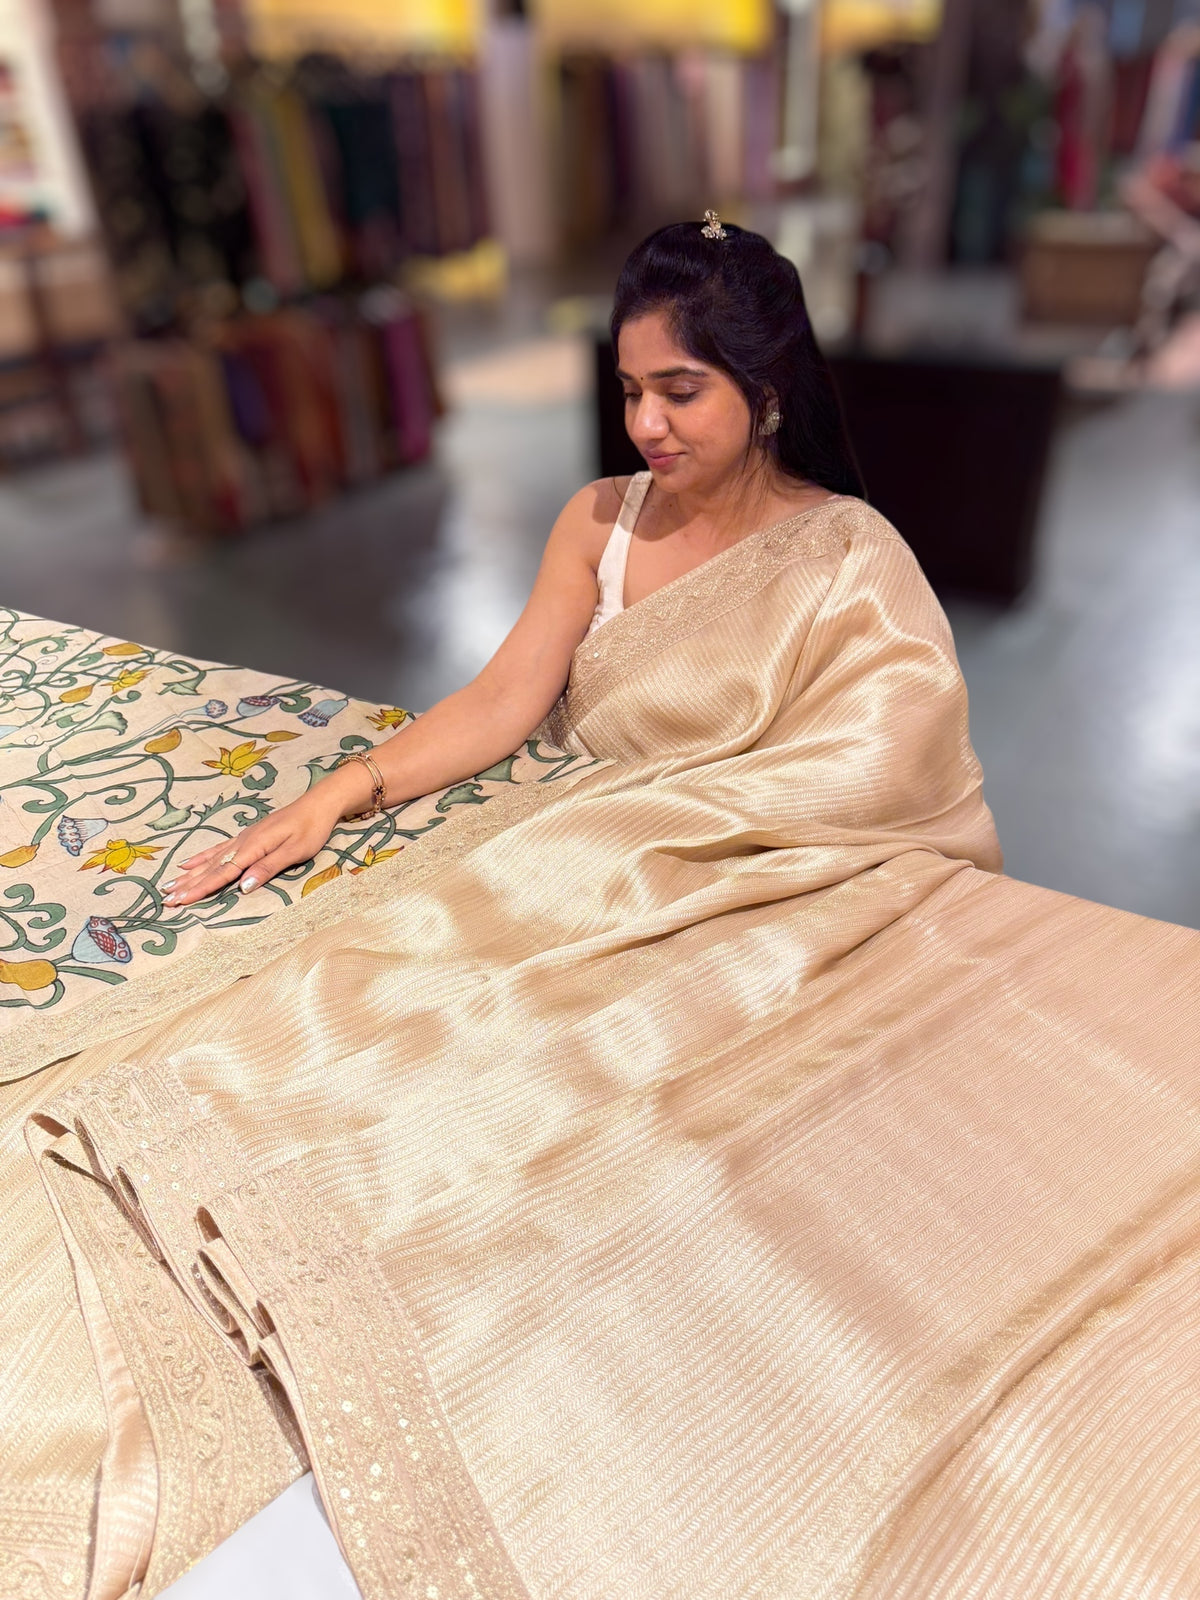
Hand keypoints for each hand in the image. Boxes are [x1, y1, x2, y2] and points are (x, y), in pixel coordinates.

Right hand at [162, 769, 365, 906]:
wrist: (318, 803)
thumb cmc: (311, 829)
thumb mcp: (294, 851)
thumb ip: (267, 868)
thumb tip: (242, 887)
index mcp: (254, 847)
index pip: (223, 873)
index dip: (201, 888)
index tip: (181, 901)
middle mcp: (243, 842)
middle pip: (211, 867)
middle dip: (188, 885)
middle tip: (166, 899)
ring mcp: (243, 838)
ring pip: (211, 859)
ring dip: (189, 873)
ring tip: (169, 884)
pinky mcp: (247, 835)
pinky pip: (218, 848)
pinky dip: (201, 857)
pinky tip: (188, 863)